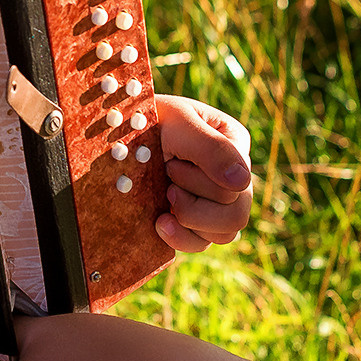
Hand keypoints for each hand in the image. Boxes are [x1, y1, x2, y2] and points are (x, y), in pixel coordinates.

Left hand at [150, 95, 253, 254]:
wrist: (119, 132)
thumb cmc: (150, 117)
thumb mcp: (179, 123)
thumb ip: (212, 148)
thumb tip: (242, 182)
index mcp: (236, 146)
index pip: (237, 185)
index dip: (202, 182)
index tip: (172, 163)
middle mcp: (232, 177)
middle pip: (235, 215)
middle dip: (195, 203)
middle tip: (167, 182)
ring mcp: (215, 201)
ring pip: (224, 234)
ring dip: (189, 219)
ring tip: (165, 196)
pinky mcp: (194, 220)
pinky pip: (200, 244)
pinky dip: (181, 238)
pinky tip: (161, 222)